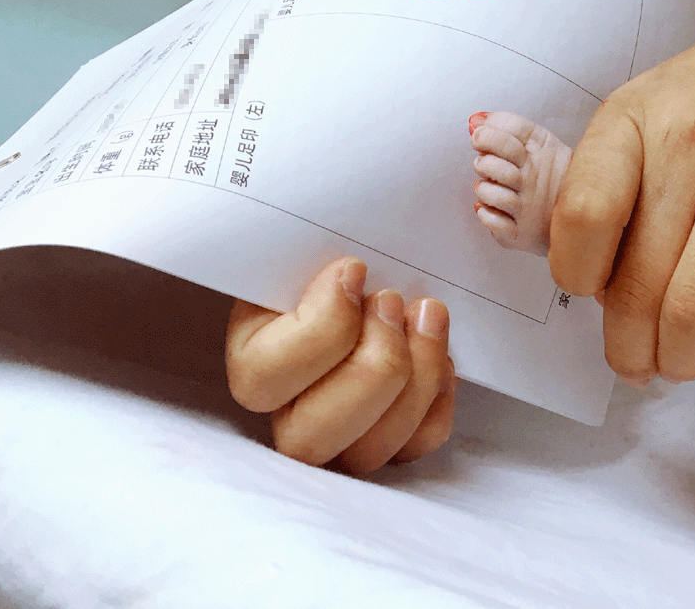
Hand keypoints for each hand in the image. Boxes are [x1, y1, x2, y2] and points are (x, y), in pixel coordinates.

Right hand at [226, 256, 455, 473]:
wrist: (378, 268)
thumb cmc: (338, 252)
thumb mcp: (308, 242)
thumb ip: (306, 248)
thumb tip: (345, 267)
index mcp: (252, 356)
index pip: (265, 375)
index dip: (322, 325)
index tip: (356, 268)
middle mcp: (286, 411)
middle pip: (310, 435)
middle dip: (373, 366)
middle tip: (394, 303)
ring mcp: (338, 436)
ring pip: (367, 452)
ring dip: (415, 378)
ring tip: (428, 316)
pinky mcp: (389, 440)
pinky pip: (416, 445)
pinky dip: (438, 399)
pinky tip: (441, 352)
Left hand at [548, 4, 694, 384]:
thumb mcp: (639, 106)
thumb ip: (605, 181)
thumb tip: (590, 283)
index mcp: (635, 122)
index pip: (581, 222)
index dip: (577, 277)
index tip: (592, 290)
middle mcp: (694, 152)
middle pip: (637, 289)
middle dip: (627, 351)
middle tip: (635, 360)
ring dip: (680, 362)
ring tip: (679, 362)